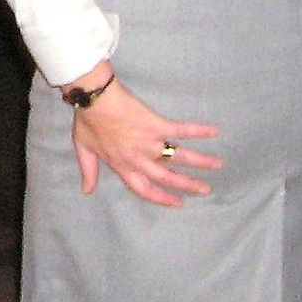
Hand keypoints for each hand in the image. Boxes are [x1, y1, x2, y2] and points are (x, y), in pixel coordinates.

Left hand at [63, 65, 220, 207]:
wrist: (93, 99)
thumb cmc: (87, 121)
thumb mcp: (83, 149)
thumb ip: (88, 171)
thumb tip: (86, 191)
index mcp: (123, 166)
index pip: (145, 190)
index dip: (162, 198)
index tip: (178, 202)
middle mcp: (140, 159)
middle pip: (168, 177)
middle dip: (189, 185)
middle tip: (206, 189)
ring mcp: (150, 142)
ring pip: (179, 157)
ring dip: (200, 162)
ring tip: (217, 165)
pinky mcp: (156, 125)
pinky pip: (181, 130)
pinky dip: (198, 131)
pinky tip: (214, 131)